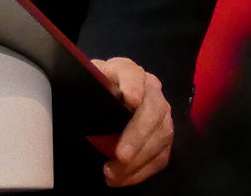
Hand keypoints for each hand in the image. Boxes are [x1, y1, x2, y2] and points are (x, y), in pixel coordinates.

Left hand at [90, 57, 173, 186]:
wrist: (105, 102)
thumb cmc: (94, 92)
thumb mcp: (86, 84)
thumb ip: (88, 84)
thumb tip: (87, 92)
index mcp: (127, 70)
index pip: (131, 72)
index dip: (132, 85)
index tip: (130, 100)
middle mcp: (151, 89)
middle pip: (153, 109)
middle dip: (137, 134)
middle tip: (121, 155)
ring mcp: (162, 113)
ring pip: (160, 136)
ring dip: (138, 159)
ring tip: (113, 173)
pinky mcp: (164, 136)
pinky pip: (160, 157)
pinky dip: (142, 171)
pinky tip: (122, 179)